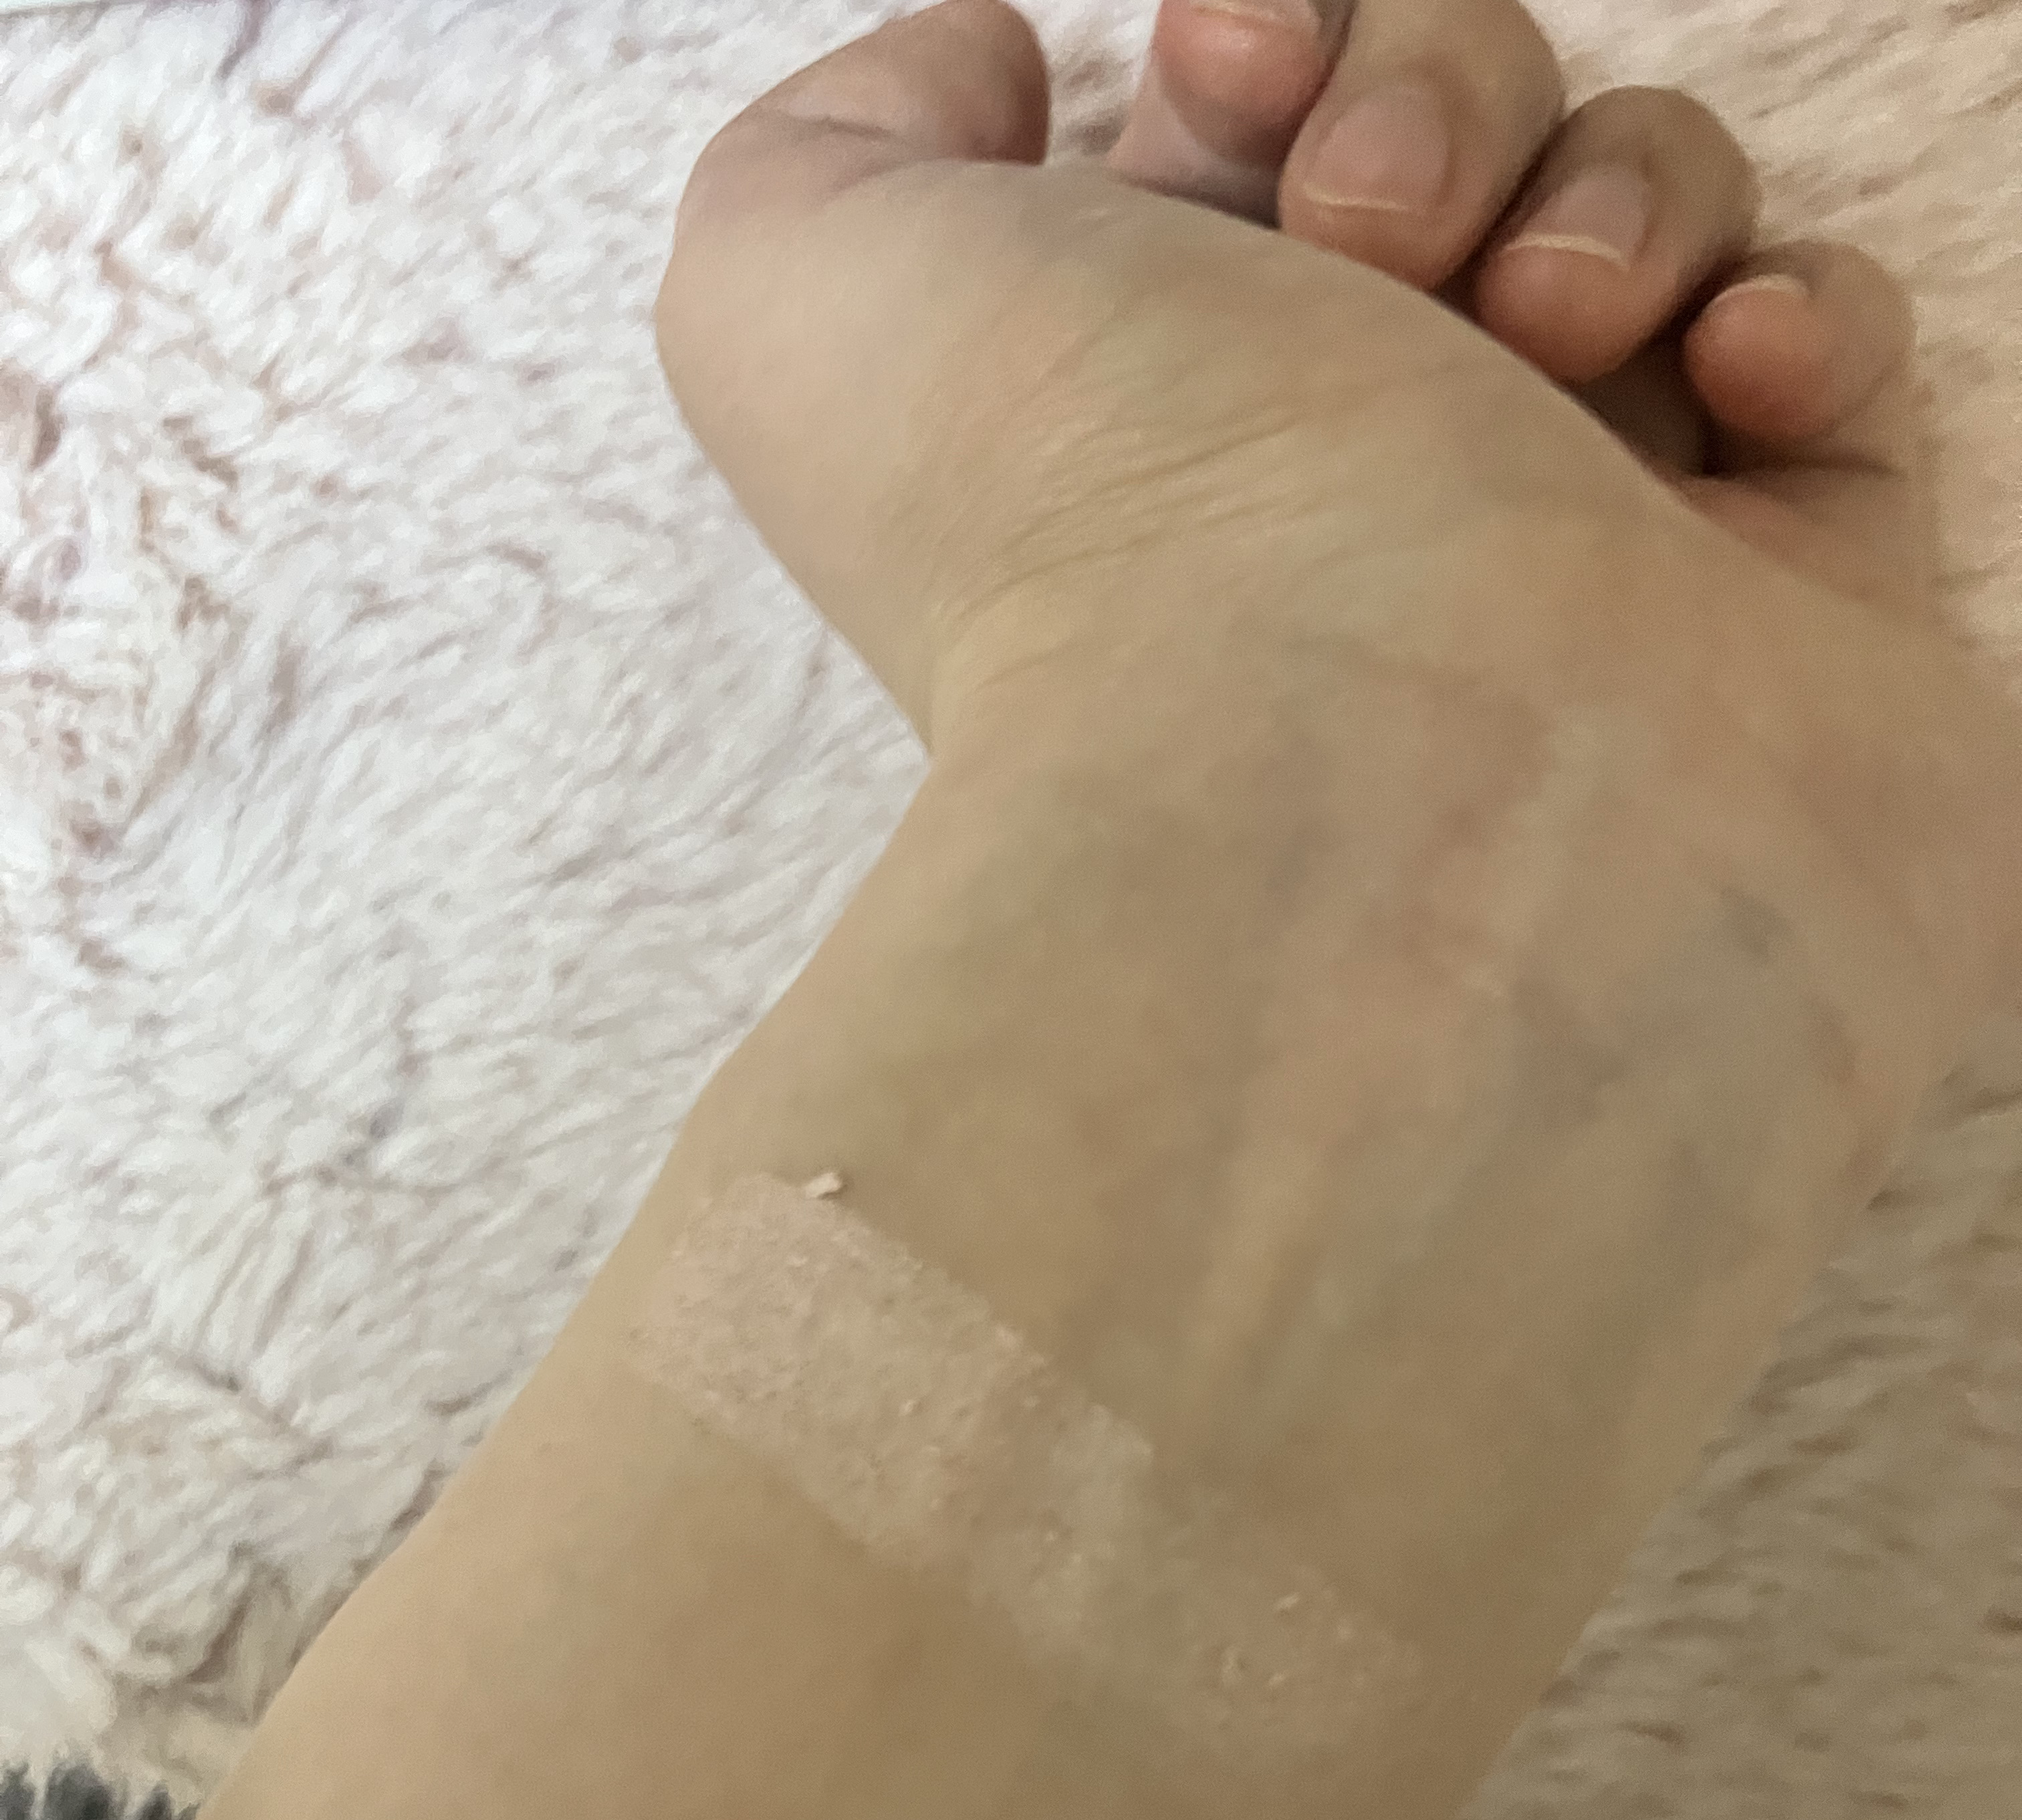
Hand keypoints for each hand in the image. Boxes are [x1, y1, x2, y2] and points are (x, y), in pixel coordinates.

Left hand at [657, 0, 2020, 1067]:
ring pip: (1648, 212)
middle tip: (1371, 235)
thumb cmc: (1083, 541)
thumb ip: (847, 145)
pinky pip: (1832, 357)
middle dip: (1432, 91)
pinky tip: (1716, 381)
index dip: (1260, 35)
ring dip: (1610, 191)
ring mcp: (1584, 547)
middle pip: (1464, 135)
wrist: (1371, 795)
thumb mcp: (794, 294)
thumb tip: (999, 81)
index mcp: (1158, 409)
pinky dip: (1795, 310)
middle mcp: (1367, 484)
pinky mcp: (1789, 608)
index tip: (1226, 76)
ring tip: (1537, 337)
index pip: (1250, 137)